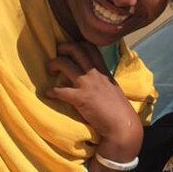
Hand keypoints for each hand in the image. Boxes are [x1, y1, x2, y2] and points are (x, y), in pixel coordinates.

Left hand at [46, 41, 143, 163]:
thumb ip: (103, 82)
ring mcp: (87, 85)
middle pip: (76, 49)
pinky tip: (49, 94)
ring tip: (50, 71)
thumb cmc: (120, 112)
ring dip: (54, 64)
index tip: (71, 50)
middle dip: (63, 47)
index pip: (91, 48)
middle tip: (57, 54)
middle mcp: (95, 74)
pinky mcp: (80, 98)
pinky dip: (52, 91)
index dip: (79, 44)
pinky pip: (60, 91)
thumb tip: (95, 83)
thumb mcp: (113, 90)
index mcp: (103, 71)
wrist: (123, 126)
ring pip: (64, 64)